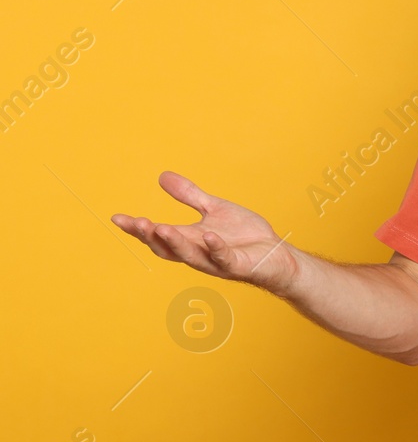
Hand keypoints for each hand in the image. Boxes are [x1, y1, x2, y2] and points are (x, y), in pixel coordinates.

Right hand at [112, 171, 298, 292]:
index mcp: (189, 239)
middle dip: (150, 236)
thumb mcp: (214, 209)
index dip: (137, 229)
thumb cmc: (244, 236)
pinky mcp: (237, 265)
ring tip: (159, 228)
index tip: (117, 218)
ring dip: (175, 243)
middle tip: (137, 223)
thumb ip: (189, 196)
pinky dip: (216, 248)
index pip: (157, 235)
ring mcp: (216, 261)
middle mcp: (198, 253)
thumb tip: (162, 176)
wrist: (275, 253)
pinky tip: (210, 235)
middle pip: (167, 248)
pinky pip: (224, 258)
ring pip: (190, 256)